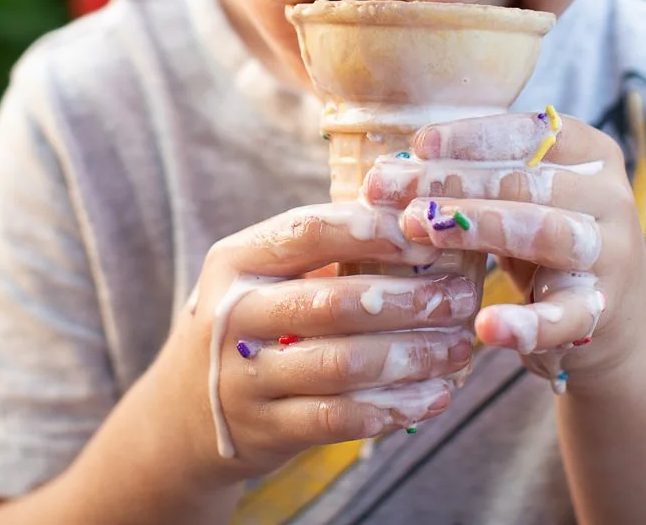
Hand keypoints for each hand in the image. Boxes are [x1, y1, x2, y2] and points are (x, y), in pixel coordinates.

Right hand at [153, 201, 478, 484]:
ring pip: (344, 364)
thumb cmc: (252, 322)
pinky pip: (340, 419)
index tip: (430, 238)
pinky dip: (394, 407)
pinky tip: (433, 395)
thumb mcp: (264, 275)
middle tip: (462, 297)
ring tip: (458, 348)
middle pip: (335, 302)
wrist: (183, 411)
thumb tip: (417, 216)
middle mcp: (234, 315)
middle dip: (410, 300)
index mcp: (237, 261)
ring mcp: (245, 378)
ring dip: (413, 356)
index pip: (310, 230)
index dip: (376, 231)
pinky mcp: (265, 430)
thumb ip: (323, 247)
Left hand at [361, 110, 645, 390]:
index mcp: (591, 154)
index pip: (531, 133)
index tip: (418, 145)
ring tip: (422, 230)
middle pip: (527, 181)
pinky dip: (525, 324)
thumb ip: (480, 177)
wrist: (615, 325)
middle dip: (453, 182)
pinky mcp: (603, 313)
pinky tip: (485, 326)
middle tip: (387, 189)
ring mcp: (611, 256)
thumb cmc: (547, 247)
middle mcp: (611, 197)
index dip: (472, 136)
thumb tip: (396, 166)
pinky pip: (563, 317)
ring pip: (546, 231)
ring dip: (479, 227)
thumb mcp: (523, 201)